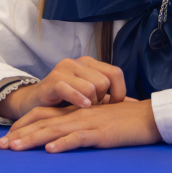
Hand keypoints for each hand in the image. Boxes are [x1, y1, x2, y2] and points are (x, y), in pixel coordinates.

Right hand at [0, 57, 125, 120]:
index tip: (112, 106)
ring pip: (92, 86)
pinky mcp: (52, 81)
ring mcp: (64, 70)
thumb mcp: (91, 97)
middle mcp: (78, 62)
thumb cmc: (66, 103)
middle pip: (105, 81)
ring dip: (91, 103)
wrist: (34, 104)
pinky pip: (70, 88)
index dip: (119, 92)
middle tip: (94, 109)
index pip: (116, 73)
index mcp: (90, 64)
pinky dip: (79, 99)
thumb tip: (137, 105)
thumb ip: (112, 99)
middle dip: (104, 99)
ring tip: (83, 109)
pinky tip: (84, 107)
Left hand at [0, 99, 161, 152]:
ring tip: (15, 148)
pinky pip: (80, 138)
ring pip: (55, 130)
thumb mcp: (99, 122)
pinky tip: (51, 150)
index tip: (8, 137)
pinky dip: (64, 143)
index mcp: (76, 112)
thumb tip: (64, 139)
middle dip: (20, 134)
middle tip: (0, 146)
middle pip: (43, 122)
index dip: (25, 124)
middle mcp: (78, 115)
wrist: (149, 116)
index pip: (44, 114)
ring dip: (34, 139)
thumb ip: (83, 127)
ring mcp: (89, 123)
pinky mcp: (102, 133)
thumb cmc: (126, 121)